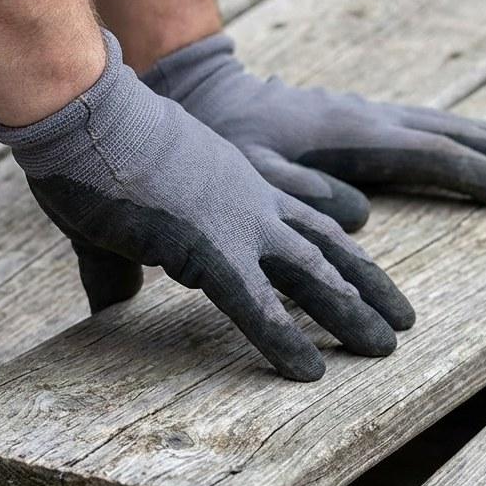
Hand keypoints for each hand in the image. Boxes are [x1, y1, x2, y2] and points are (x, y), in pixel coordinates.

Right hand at [0, 32, 413, 381]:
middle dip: (368, 285)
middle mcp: (252, 201)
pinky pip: (259, 307)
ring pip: (314, 275)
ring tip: (387, 348)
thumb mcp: (116, 217)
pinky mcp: (211, 250)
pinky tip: (312, 373)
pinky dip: (287, 342)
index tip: (365, 275)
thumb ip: (120, 269)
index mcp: (237, 183)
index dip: (340, 251)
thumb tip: (110, 307)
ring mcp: (239, 223)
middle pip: (328, 247)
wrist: (82, 112)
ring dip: (353, 313)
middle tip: (403, 319)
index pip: (305, 220)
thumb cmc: (92, 154)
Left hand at [143, 34, 485, 230]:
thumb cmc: (226, 145)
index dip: (480, 176)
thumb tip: (362, 219)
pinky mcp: (362, 121)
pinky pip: (426, 129)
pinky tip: (477, 154)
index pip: (432, 156)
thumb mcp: (251, 175)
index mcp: (353, 137)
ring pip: (446, 127)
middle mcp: (371, 120)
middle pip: (454, 134)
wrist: (207, 96)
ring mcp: (370, 116)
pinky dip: (463, 142)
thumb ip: (302, 196)